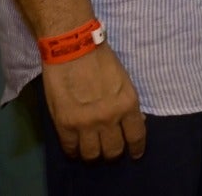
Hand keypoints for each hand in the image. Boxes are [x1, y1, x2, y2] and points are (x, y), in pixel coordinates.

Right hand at [41, 46, 146, 160]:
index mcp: (128, 104)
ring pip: (92, 154)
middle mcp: (109, 118)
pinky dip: (73, 151)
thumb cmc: (100, 59)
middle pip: (114, 150)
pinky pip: (71, 148)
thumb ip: (127, 104)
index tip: (135, 154)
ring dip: (93, 153)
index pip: (136, 136)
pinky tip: (75, 147)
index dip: (136, 149)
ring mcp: (86, 123)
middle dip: (112, 152)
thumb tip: (136, 121)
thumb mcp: (123, 80)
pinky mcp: (65, 124)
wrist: (73, 47)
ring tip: (90, 148)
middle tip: (108, 148)